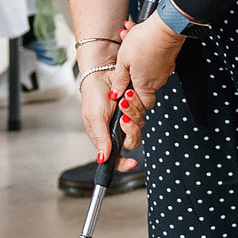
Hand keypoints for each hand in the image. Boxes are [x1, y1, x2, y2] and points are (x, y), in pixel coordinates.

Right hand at [78, 54, 134, 169]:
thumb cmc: (93, 95)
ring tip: (123, 100)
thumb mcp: (93, 118)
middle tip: (123, 119)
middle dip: (131, 130)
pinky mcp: (136, 108)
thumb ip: (100, 138)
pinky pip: (143, 112)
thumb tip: (102, 158)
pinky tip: (128, 95)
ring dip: (132, 112)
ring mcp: (128, 120)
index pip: (116, 158)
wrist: (102, 73)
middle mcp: (118, 131)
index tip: (132, 163)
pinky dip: (136, 104)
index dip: (124, 164)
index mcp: (105, 138)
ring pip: (139, 126)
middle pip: (133, 142)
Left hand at [113, 13, 186, 141]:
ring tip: (127, 38)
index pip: (142, 103)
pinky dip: (143, 47)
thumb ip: (119, 80)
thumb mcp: (123, 62)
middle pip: (141, 82)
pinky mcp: (168, 58)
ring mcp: (164, 70)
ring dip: (133, 53)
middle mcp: (157, 81)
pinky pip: (152, 56)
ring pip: (145, 65)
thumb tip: (115, 93)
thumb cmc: (145, 43)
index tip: (124, 88)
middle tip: (123, 59)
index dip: (133, 98)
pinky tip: (135, 33)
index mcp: (145, 86)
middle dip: (129, 69)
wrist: (166, 26)